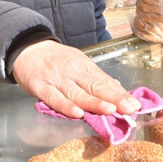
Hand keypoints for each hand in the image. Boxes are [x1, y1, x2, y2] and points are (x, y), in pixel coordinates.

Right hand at [12, 40, 140, 118]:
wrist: (27, 48)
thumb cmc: (56, 60)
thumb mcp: (78, 63)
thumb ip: (95, 78)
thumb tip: (117, 89)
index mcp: (85, 67)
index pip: (105, 82)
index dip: (120, 94)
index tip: (135, 105)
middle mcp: (73, 72)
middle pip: (95, 87)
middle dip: (114, 99)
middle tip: (129, 109)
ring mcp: (57, 79)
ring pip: (77, 93)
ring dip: (94, 103)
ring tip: (110, 111)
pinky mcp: (41, 86)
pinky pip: (54, 98)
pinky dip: (66, 106)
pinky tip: (77, 113)